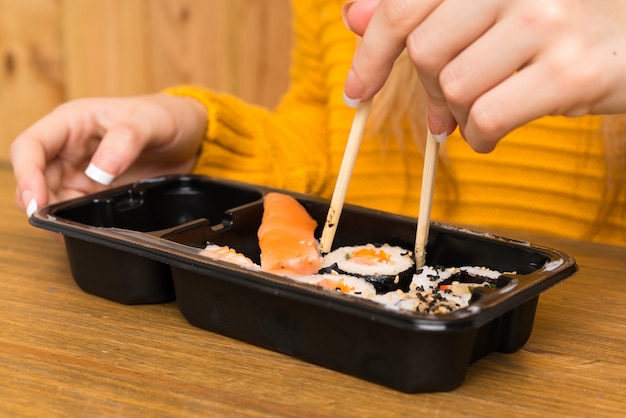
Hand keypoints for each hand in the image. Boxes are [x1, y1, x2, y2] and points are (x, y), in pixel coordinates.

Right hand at [11, 94, 205, 215]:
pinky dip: (74, 222)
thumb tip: (100, 170)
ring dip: (54, 216)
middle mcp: (71, 148)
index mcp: (74, 122)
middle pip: (35, 177)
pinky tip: (83, 232)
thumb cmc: (168, 116)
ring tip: (67, 232)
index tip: (35, 200)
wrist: (192, 137)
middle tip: (52, 225)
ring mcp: (83, 172)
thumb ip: (126, 140)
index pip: (31, 146)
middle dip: (36, 202)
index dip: (26, 173)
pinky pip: (76, 210)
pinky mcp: (98, 192)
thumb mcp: (151, 121)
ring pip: (51, 198)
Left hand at [343, 0, 625, 151]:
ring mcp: (546, 22)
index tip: (357, 89)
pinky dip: (479, 137)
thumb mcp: (489, 6)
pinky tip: (491, 133)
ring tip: (480, 113)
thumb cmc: (557, 23)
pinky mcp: (569, 72)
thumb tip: (354, 16)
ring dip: (456, 115)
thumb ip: (423, 8)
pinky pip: (487, 117)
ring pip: (453, 87)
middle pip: (424, 51)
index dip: (370, 52)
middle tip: (441, 106)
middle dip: (425, 90)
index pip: (403, 5)